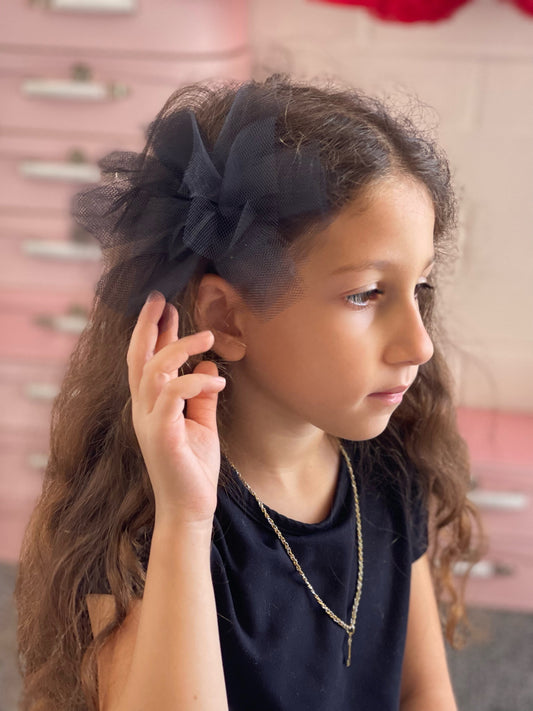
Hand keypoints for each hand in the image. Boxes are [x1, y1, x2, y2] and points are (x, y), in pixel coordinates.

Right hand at [127, 291, 226, 526]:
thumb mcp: (202, 422)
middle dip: (148, 325)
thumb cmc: (193, 466)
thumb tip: (208, 365)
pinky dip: (194, 382)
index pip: (147, 360)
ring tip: (208, 337)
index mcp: (151, 404)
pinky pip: (172, 395)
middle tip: (160, 298)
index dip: (154, 332)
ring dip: (180, 349)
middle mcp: (144, 409)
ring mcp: (149, 421)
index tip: (165, 306)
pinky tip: (217, 382)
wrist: (190, 507)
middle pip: (137, 358)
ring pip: (154, 370)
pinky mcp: (161, 434)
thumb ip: (201, 394)